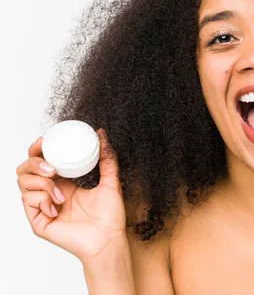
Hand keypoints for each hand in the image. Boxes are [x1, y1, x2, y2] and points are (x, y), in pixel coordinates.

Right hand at [16, 128, 126, 262]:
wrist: (109, 239)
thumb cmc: (110, 217)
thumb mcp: (111, 181)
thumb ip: (107, 158)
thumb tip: (101, 133)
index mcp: (63, 183)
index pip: (42, 161)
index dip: (38, 149)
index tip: (44, 140)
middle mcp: (50, 193)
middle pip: (25, 169)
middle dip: (34, 163)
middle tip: (52, 169)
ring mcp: (42, 207)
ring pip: (24, 183)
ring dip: (42, 183)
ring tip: (62, 193)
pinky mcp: (38, 221)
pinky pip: (28, 201)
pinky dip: (42, 199)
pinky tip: (58, 207)